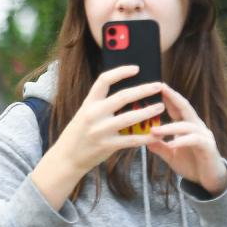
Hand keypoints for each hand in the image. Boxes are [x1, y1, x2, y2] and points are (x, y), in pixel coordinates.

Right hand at [31, 65, 162, 208]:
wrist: (66, 158)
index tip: (137, 69)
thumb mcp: (84, 115)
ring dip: (148, 112)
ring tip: (160, 107)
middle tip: (158, 86)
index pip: (104, 80)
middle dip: (143, 90)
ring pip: (130, 118)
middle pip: (122, 97)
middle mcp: (93, 114)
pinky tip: (155, 134)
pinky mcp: (107, 146)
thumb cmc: (78, 134)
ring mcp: (100, 130)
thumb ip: (101, 106)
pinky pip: (131, 140)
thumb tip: (127, 95)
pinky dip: (146, 137)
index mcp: (88, 103)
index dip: (121, 72)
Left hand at [146, 84, 226, 194]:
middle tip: (160, 88)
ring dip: (169, 127)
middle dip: (173, 98)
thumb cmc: (191, 165)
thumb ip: (159, 146)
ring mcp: (204, 136)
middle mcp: (197, 127)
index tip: (156, 87)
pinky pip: (195, 141)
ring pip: (187, 126)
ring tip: (154, 130)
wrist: (209, 181)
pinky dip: (182, 141)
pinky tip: (171, 144)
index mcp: (188, 126)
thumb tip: (143, 138)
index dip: (168, 97)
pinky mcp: (208, 147)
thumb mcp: (171, 155)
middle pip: (186, 108)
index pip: (177, 108)